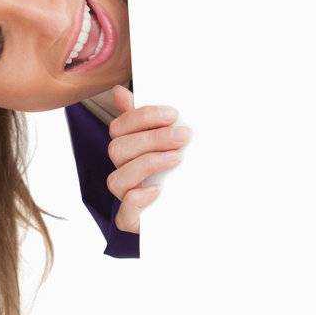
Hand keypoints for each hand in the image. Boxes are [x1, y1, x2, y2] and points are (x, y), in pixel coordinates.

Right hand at [106, 86, 190, 233]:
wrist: (198, 209)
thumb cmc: (181, 170)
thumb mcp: (170, 142)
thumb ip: (147, 119)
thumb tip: (119, 92)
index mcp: (127, 149)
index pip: (119, 128)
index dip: (143, 117)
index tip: (173, 114)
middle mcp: (123, 172)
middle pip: (118, 150)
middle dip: (152, 139)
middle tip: (183, 135)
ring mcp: (126, 197)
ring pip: (117, 180)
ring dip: (147, 164)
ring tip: (177, 159)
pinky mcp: (134, 222)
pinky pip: (124, 216)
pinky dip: (138, 201)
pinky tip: (158, 191)